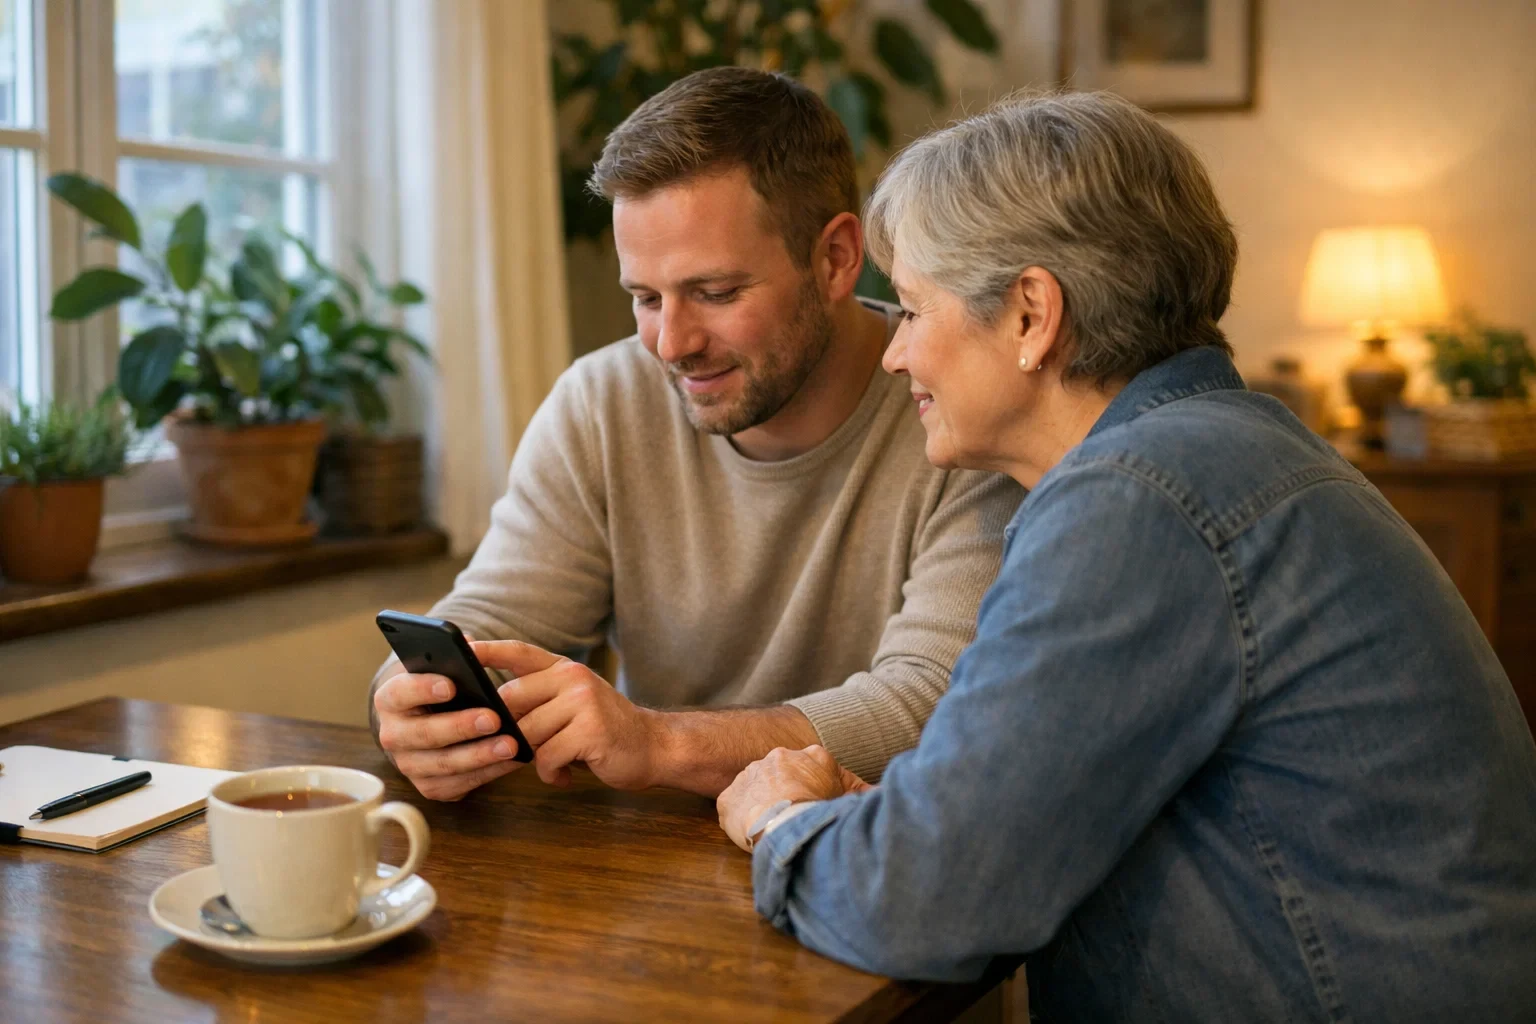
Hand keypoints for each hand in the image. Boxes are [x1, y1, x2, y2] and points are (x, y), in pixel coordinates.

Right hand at [373, 648, 527, 801]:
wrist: (432, 722)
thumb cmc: (443, 688)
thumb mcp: (442, 668)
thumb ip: (454, 657)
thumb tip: (472, 646)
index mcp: (390, 699)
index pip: (400, 693)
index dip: (422, 689)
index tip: (450, 685)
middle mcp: (393, 735)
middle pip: (423, 734)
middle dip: (460, 727)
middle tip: (493, 717)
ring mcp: (409, 765)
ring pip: (443, 764)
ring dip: (479, 755)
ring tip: (511, 744)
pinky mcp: (430, 787)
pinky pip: (460, 784)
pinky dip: (488, 773)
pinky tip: (513, 759)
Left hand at [479, 640, 666, 789]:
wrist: (653, 747)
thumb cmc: (603, 730)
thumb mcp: (572, 703)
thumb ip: (538, 698)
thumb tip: (490, 708)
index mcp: (564, 668)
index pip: (519, 652)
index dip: (488, 650)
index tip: (461, 648)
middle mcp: (573, 678)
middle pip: (512, 702)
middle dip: (509, 731)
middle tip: (520, 750)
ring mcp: (583, 702)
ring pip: (527, 733)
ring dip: (534, 757)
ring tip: (555, 763)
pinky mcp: (591, 730)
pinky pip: (547, 756)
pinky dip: (551, 772)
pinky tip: (566, 774)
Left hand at [717, 745, 872, 851]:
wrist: (785, 823)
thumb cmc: (821, 810)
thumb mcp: (849, 798)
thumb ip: (862, 792)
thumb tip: (879, 792)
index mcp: (811, 756)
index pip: (817, 769)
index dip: (818, 790)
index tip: (817, 806)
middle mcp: (778, 757)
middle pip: (785, 777)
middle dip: (789, 795)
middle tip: (796, 820)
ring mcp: (750, 774)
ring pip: (758, 790)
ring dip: (764, 806)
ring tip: (775, 829)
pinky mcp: (729, 796)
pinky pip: (735, 807)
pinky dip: (742, 820)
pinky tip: (753, 834)